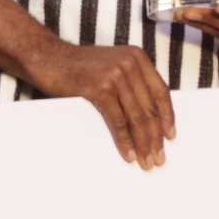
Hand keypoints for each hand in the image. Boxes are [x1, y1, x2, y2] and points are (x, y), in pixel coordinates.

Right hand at [27, 39, 175, 170]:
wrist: (48, 58)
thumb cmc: (79, 67)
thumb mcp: (112, 66)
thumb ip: (131, 82)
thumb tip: (149, 117)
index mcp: (137, 57)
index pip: (161, 91)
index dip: (167, 117)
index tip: (170, 136)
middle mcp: (130, 63)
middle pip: (149, 108)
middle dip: (156, 137)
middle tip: (158, 158)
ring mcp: (115, 74)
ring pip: (136, 117)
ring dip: (143, 143)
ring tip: (146, 161)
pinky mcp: (100, 87)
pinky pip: (118, 121)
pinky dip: (124, 140)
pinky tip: (128, 153)